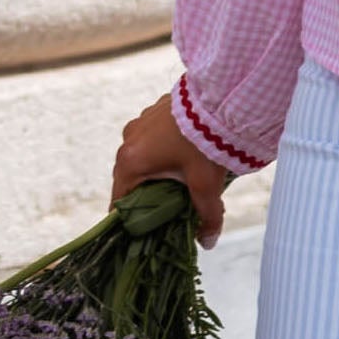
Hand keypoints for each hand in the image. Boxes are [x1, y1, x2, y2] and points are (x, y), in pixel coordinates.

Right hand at [110, 94, 230, 244]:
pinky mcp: (152, 111)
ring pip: (142, 157)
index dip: (129, 219)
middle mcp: (128, 140)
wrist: (217, 98)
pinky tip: (184, 154)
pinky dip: (162, 149)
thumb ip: (207, 216)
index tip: (141, 230)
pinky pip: (152, 138)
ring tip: (179, 181)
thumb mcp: (206, 184)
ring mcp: (139, 122)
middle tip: (166, 209)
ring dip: (155, 170)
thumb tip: (208, 241)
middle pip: (130, 179)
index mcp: (131, 162)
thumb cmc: (205, 143)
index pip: (120, 200)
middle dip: (146, 195)